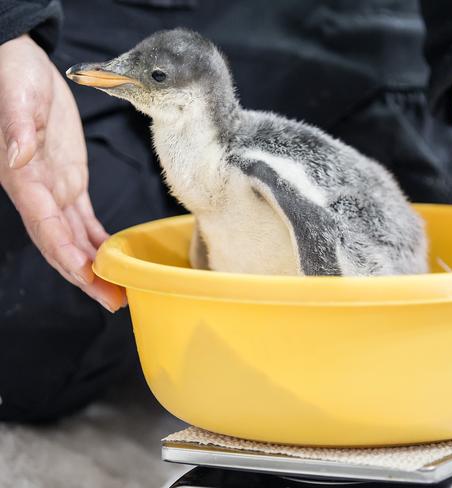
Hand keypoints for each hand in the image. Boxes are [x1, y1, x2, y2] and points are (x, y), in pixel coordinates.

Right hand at [0, 35, 125, 311]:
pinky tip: (111, 257)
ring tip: (119, 291)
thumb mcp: (17, 98)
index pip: (46, 226)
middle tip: (114, 302)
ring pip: (75, 238)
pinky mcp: (69, 179)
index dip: (66, 254)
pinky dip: (97, 240)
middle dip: (86, 275)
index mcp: (24, 179)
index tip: (89, 277)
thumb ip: (17, 130)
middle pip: (62, 244)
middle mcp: (38, 192)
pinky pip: (83, 219)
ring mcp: (54, 188)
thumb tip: (17, 160)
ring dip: (95, 266)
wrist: (20, 64)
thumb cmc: (13, 78)